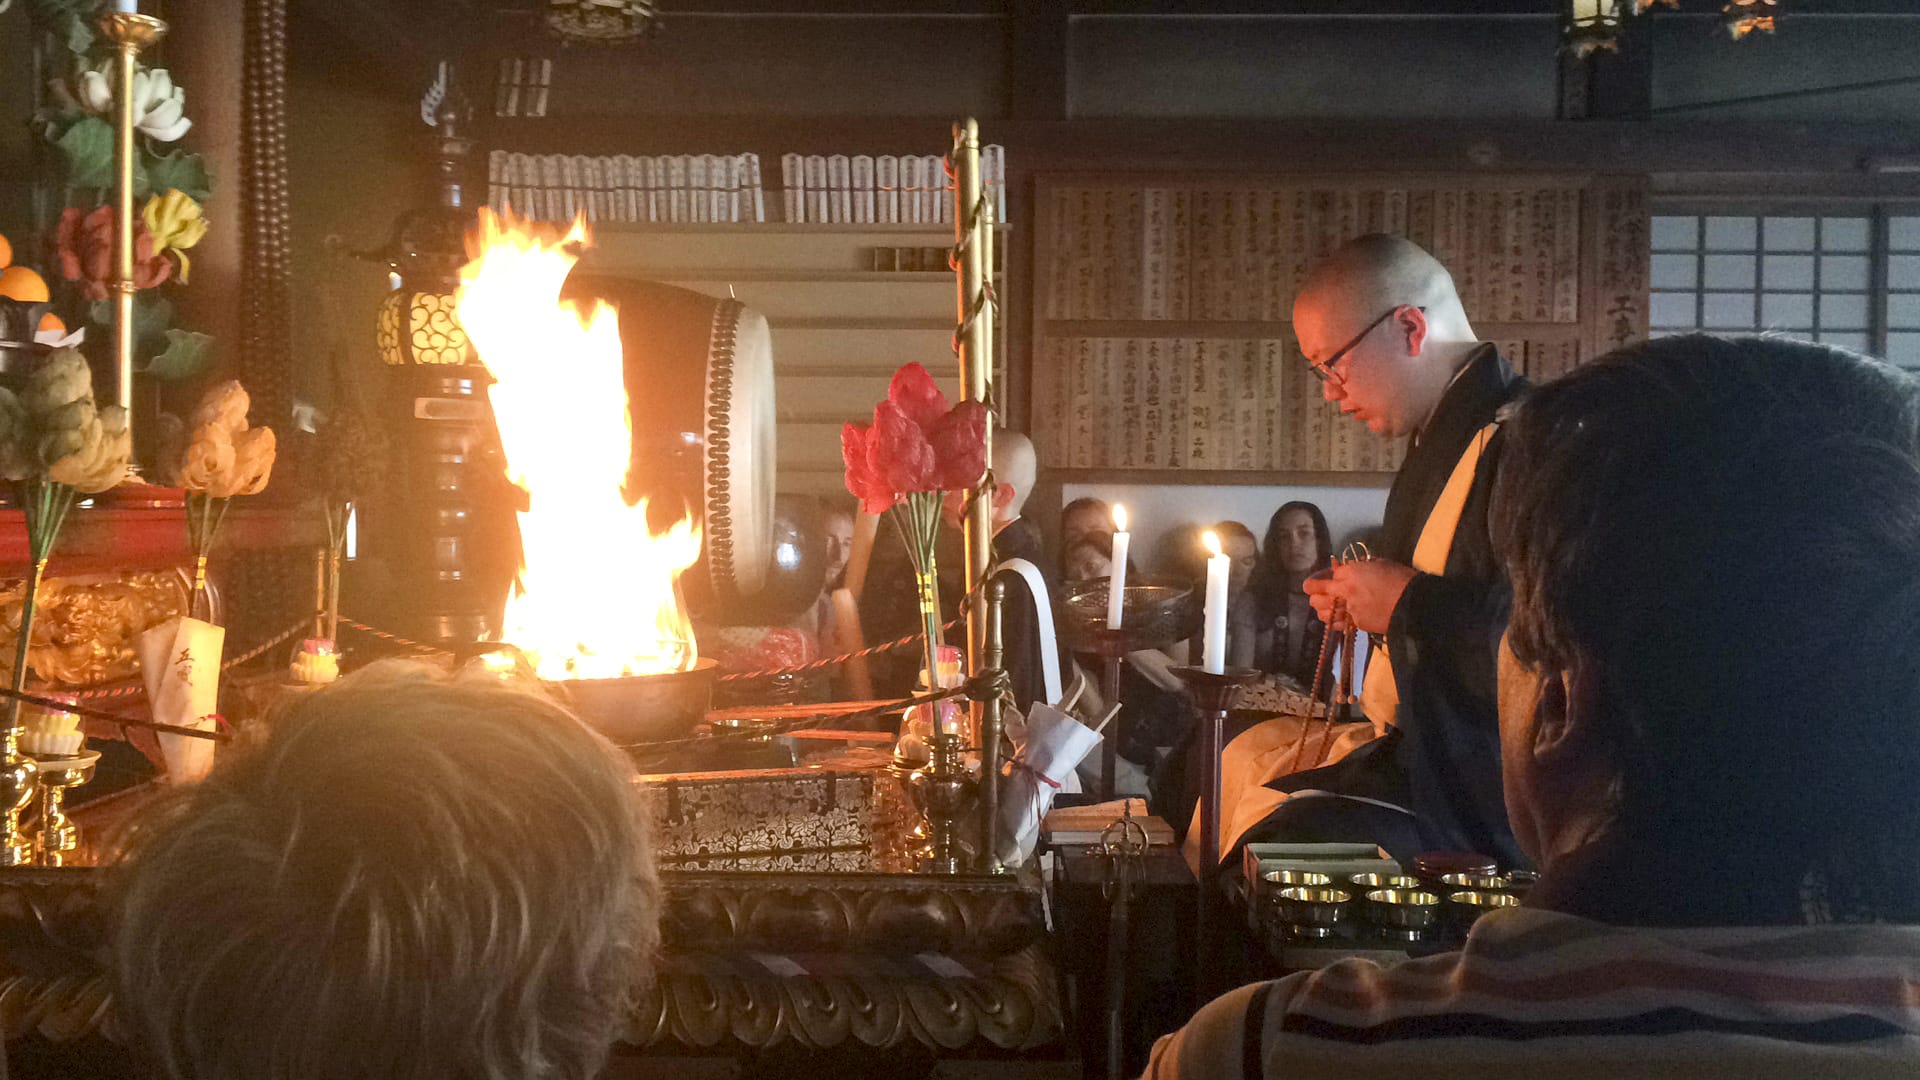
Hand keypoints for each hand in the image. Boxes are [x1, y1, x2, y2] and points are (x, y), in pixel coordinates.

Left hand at [1302, 559, 1417, 636]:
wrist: (1413, 604)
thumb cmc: (1401, 579)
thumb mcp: (1381, 564)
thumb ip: (1362, 567)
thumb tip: (1353, 569)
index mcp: (1351, 572)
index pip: (1331, 573)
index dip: (1331, 575)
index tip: (1331, 576)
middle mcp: (1345, 590)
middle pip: (1317, 591)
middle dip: (1312, 589)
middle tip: (1310, 589)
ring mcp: (1348, 609)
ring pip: (1322, 610)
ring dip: (1320, 607)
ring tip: (1320, 606)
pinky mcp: (1355, 624)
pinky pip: (1336, 623)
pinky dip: (1333, 620)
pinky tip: (1332, 619)